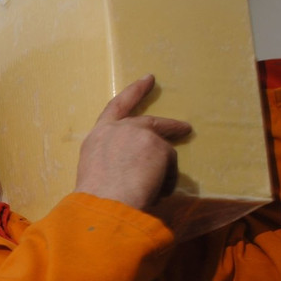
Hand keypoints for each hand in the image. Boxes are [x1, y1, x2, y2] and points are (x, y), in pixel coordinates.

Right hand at [74, 75, 191, 212]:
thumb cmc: (95, 195)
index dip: (133, 92)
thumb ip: (114, 161)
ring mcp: (141, 135)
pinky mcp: (159, 147)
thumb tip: (133, 170)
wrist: (105, 202)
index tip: (148, 79)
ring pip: (162, 150)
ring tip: (160, 189)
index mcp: (98, 136)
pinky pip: (169, 167)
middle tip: (185, 127)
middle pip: (149, 122)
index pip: (116, 107)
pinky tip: (156, 194)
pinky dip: (165, 183)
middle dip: (168, 125)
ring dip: (164, 170)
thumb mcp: (96, 171)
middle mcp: (119, 129)